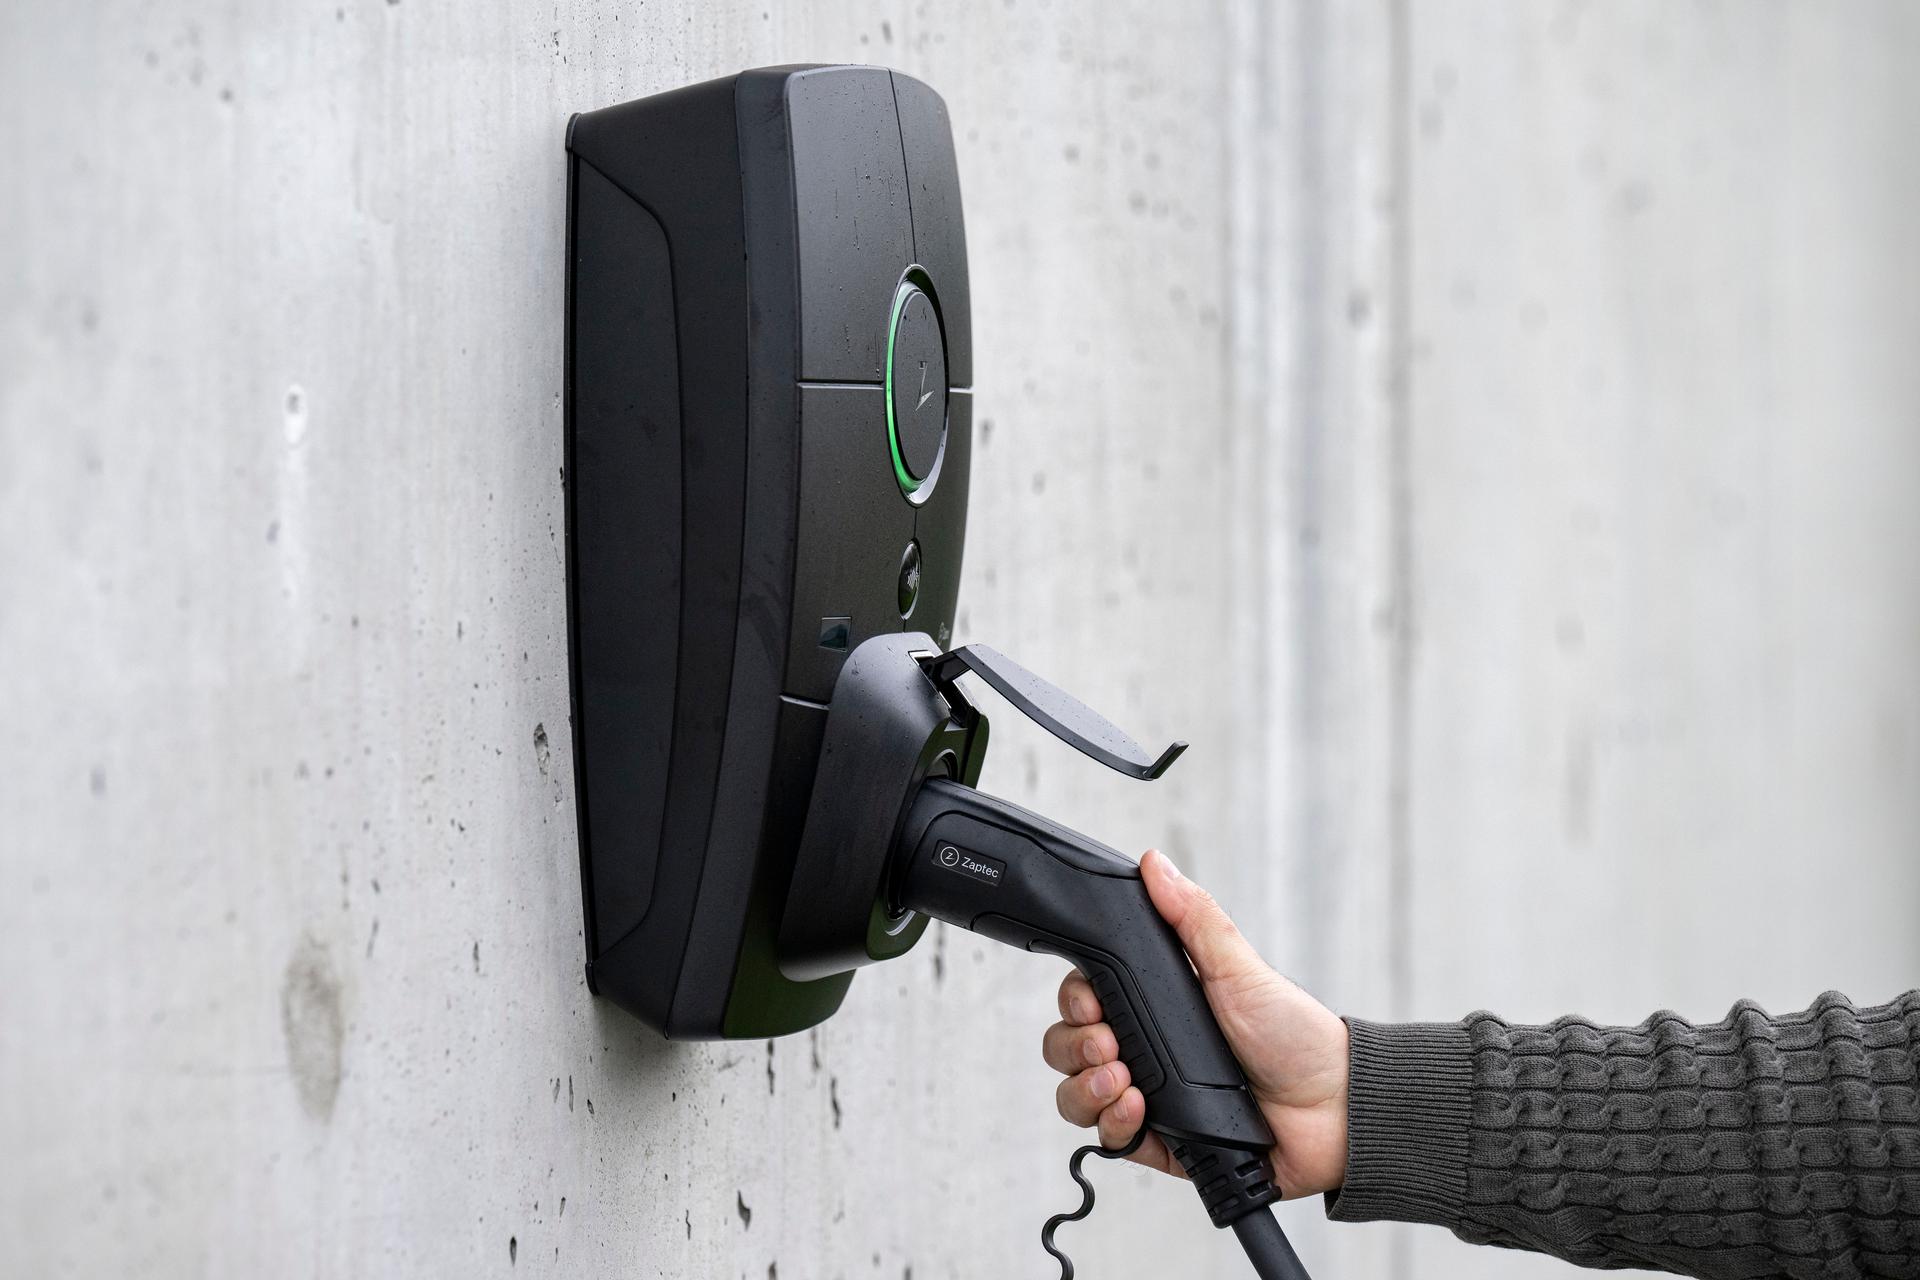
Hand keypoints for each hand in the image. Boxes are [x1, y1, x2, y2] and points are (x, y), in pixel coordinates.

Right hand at [1040, 850, 1349, 1197]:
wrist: (1332, 1108)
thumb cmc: (1294, 1034)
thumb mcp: (1238, 966)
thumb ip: (1193, 917)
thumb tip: (1155, 864)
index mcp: (1155, 1006)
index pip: (1085, 1000)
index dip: (1076, 1001)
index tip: (1092, 1001)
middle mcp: (1145, 1051)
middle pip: (1068, 1049)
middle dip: (1074, 1045)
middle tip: (1109, 1042)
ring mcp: (1150, 1098)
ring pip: (1078, 1097)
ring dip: (1086, 1087)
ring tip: (1121, 1078)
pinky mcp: (1161, 1144)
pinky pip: (1110, 1142)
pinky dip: (1113, 1125)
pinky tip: (1138, 1109)